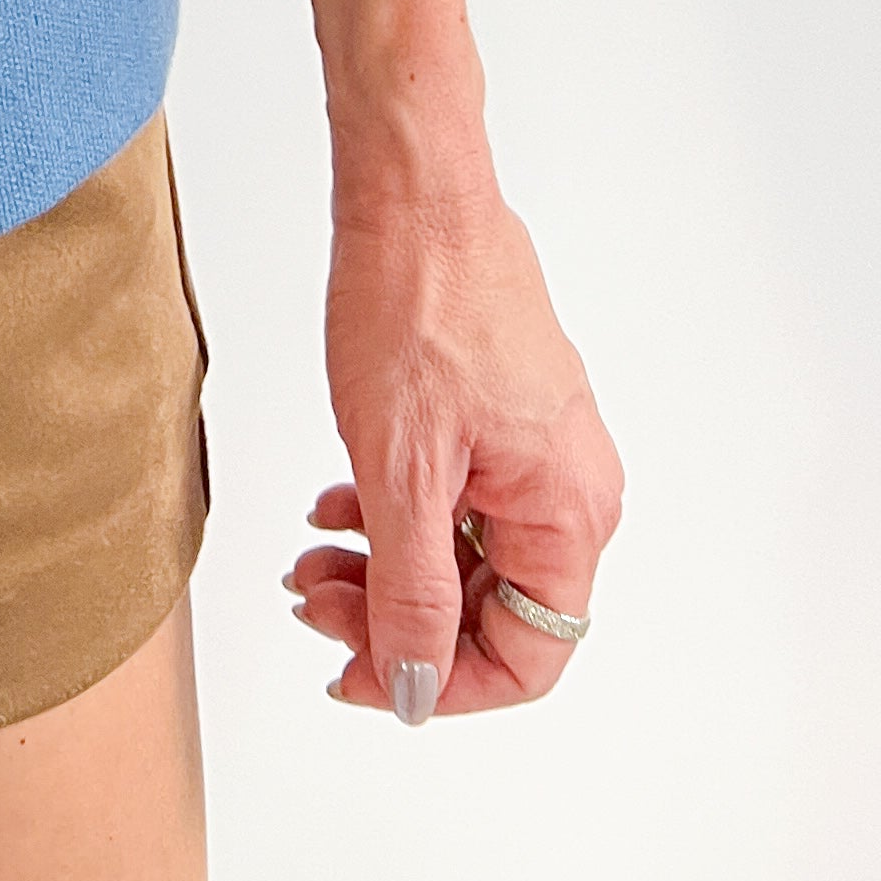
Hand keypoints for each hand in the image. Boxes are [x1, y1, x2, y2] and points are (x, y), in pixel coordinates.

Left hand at [285, 169, 621, 723]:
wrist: (414, 195)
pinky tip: (336, 509)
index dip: (437, 682)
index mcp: (568, 514)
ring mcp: (536, 452)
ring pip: (464, 557)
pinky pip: (455, 503)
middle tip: (312, 601)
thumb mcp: (401, 470)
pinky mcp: (500, 419)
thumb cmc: (417, 305)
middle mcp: (569, 491)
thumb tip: (414, 685)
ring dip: (385, 571)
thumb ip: (412, 589)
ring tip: (311, 558)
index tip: (359, 672)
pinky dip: (394, 518)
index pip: (526, 657)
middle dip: (395, 621)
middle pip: (489, 611)